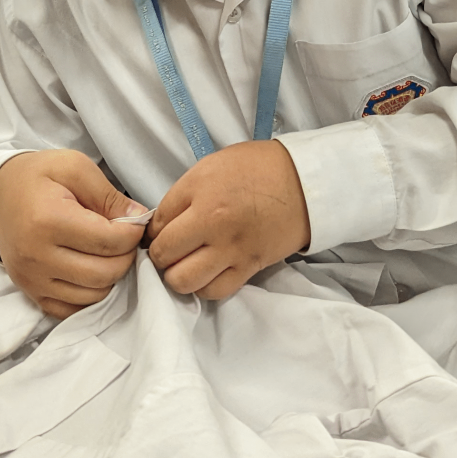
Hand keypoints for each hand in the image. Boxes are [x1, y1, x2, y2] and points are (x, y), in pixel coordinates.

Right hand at [0, 150, 146, 318]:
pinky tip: (91, 270)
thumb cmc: (38, 177)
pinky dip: (90, 293)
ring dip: (111, 276)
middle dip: (125, 256)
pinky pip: (73, 309)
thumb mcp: (74, 167)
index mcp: (49, 220)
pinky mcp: (30, 294)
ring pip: (94, 295)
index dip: (133, 234)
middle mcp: (37, 256)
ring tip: (107, 252)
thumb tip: (139, 220)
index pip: (109, 242)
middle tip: (124, 239)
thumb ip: (109, 195)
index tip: (134, 223)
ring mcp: (32, 280)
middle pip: (104, 273)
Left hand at [146, 140, 310, 299]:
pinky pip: (214, 291)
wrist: (304, 183)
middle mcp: (212, 222)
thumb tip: (161, 224)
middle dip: (160, 254)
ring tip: (185, 264)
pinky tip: (206, 274)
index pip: (157, 222)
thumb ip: (183, 195)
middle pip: (164, 254)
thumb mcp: (211, 166)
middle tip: (169, 249)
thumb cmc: (257, 168)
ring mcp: (231, 248)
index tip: (159, 232)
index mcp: (200, 190)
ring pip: (183, 280)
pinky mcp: (249, 267)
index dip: (152, 230)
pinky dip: (204, 286)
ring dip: (177, 275)